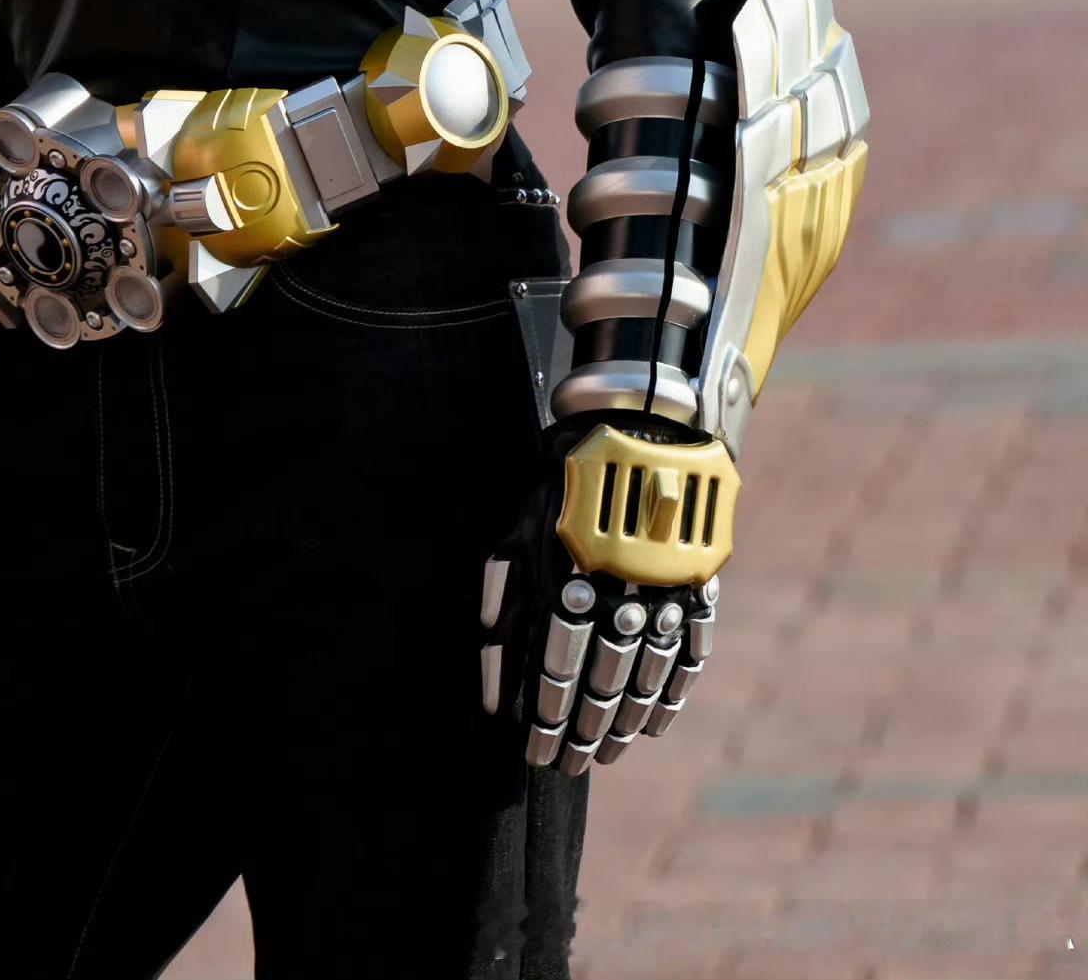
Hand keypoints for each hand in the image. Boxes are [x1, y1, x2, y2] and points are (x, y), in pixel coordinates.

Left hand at [479, 421, 727, 771]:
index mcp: (568, 573)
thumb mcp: (520, 528)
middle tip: (568, 766)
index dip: (545, 716)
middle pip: (600, 681)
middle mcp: (618, 589)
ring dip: (623, 724)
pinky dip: (670, 697)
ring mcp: (665, 591)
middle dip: (581, 731)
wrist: (641, 425)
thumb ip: (503, 601)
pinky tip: (653, 726)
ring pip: (644, 677)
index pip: (555, 666)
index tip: (535, 752)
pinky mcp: (700, 587)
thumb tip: (492, 680)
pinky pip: (688, 657)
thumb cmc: (565, 484)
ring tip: (603, 756)